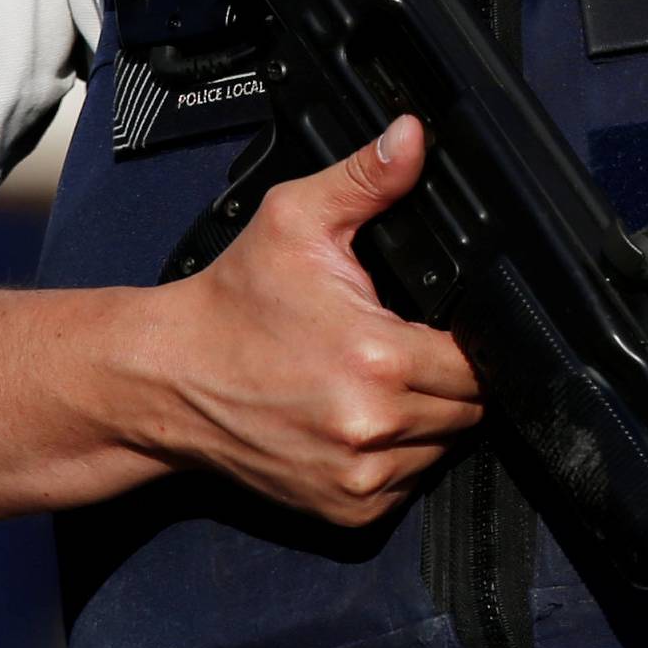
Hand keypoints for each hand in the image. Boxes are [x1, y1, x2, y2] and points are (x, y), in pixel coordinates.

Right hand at [145, 115, 481, 526]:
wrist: (168, 378)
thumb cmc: (231, 303)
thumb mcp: (295, 220)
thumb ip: (366, 179)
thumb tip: (413, 137)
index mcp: (378, 359)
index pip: (479, 361)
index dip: (467, 338)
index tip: (435, 322)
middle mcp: (374, 428)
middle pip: (469, 407)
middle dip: (449, 376)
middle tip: (400, 344)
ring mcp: (361, 479)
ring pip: (442, 448)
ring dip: (426, 418)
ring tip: (375, 380)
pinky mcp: (346, 511)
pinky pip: (408, 484)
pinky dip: (397, 456)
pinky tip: (359, 417)